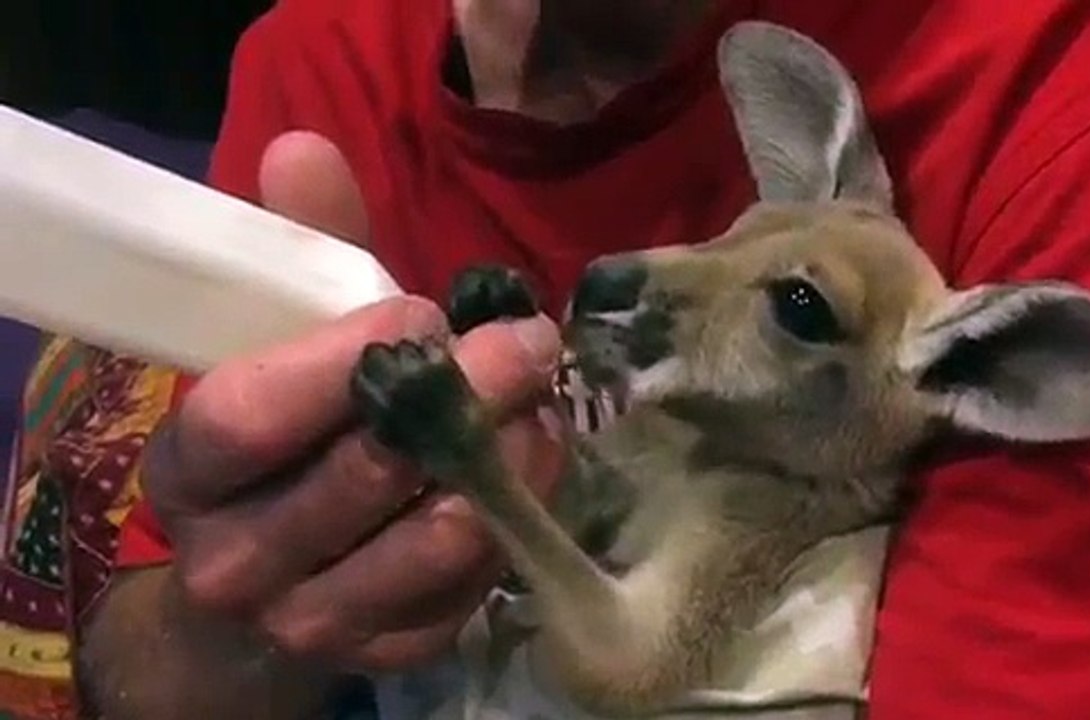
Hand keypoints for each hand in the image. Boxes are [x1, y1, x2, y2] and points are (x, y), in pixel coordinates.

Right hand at [143, 132, 564, 670]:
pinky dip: (514, 520)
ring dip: (504, 461)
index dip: (348, 356)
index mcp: (190, 468)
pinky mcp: (389, 654)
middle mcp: (237, 558)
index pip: (252, 413)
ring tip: (543, 403)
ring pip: (429, 543)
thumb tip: (304, 149)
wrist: (277, 572)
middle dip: (461, 398)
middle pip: (361, 476)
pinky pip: (468, 591)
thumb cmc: (290, 430)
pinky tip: (533, 463)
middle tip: (529, 342)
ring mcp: (312, 618)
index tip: (427, 311)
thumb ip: (301, 246)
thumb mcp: (285, 334)